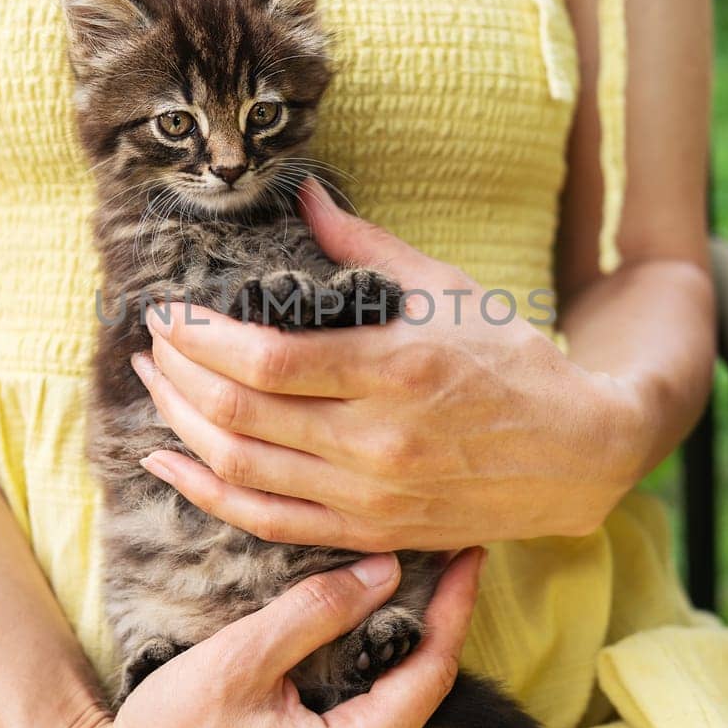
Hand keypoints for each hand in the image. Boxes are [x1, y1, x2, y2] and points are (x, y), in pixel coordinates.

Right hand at [23, 549, 483, 727]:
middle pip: (421, 698)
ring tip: (413, 598)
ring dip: (403, 661)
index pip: (432, 670)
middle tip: (443, 567)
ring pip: (397, 720)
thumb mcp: (242, 658)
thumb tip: (384, 572)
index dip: (454, 606)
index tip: (471, 554)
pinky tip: (367, 653)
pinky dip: (374, 693)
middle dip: (433, 629)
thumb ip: (318, 611)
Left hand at [130, 180, 650, 550]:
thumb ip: (364, 247)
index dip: (199, 337)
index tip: (167, 311)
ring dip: (179, 425)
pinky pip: (265, 522)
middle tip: (150, 341)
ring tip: (152, 386)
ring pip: (240, 470)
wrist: (577, 454)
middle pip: (238, 414)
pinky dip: (207, 494)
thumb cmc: (513, 360)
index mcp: (395, 370)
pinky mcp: (367, 531)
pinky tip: (170, 462)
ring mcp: (369, 496)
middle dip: (176, 373)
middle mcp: (376, 442)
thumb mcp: (447, 288)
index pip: (265, 359)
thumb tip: (301, 196)